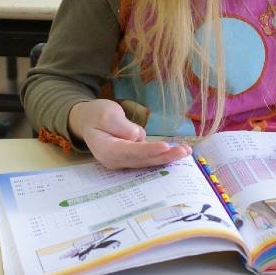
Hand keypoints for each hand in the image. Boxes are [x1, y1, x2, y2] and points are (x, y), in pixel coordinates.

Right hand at [68, 99, 190, 168]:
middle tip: (183, 151)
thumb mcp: (105, 113)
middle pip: (142, 160)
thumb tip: (137, 136)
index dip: (148, 150)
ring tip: (186, 151)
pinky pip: (150, 157)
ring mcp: (124, 161)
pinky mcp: (133, 157)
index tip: (164, 146)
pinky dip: (164, 154)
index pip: (129, 152)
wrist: (89, 121)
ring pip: (148, 161)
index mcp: (106, 150)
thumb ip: (120, 125)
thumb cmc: (96, 115)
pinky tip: (180, 151)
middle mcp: (116, 161)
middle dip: (163, 156)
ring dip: (168, 157)